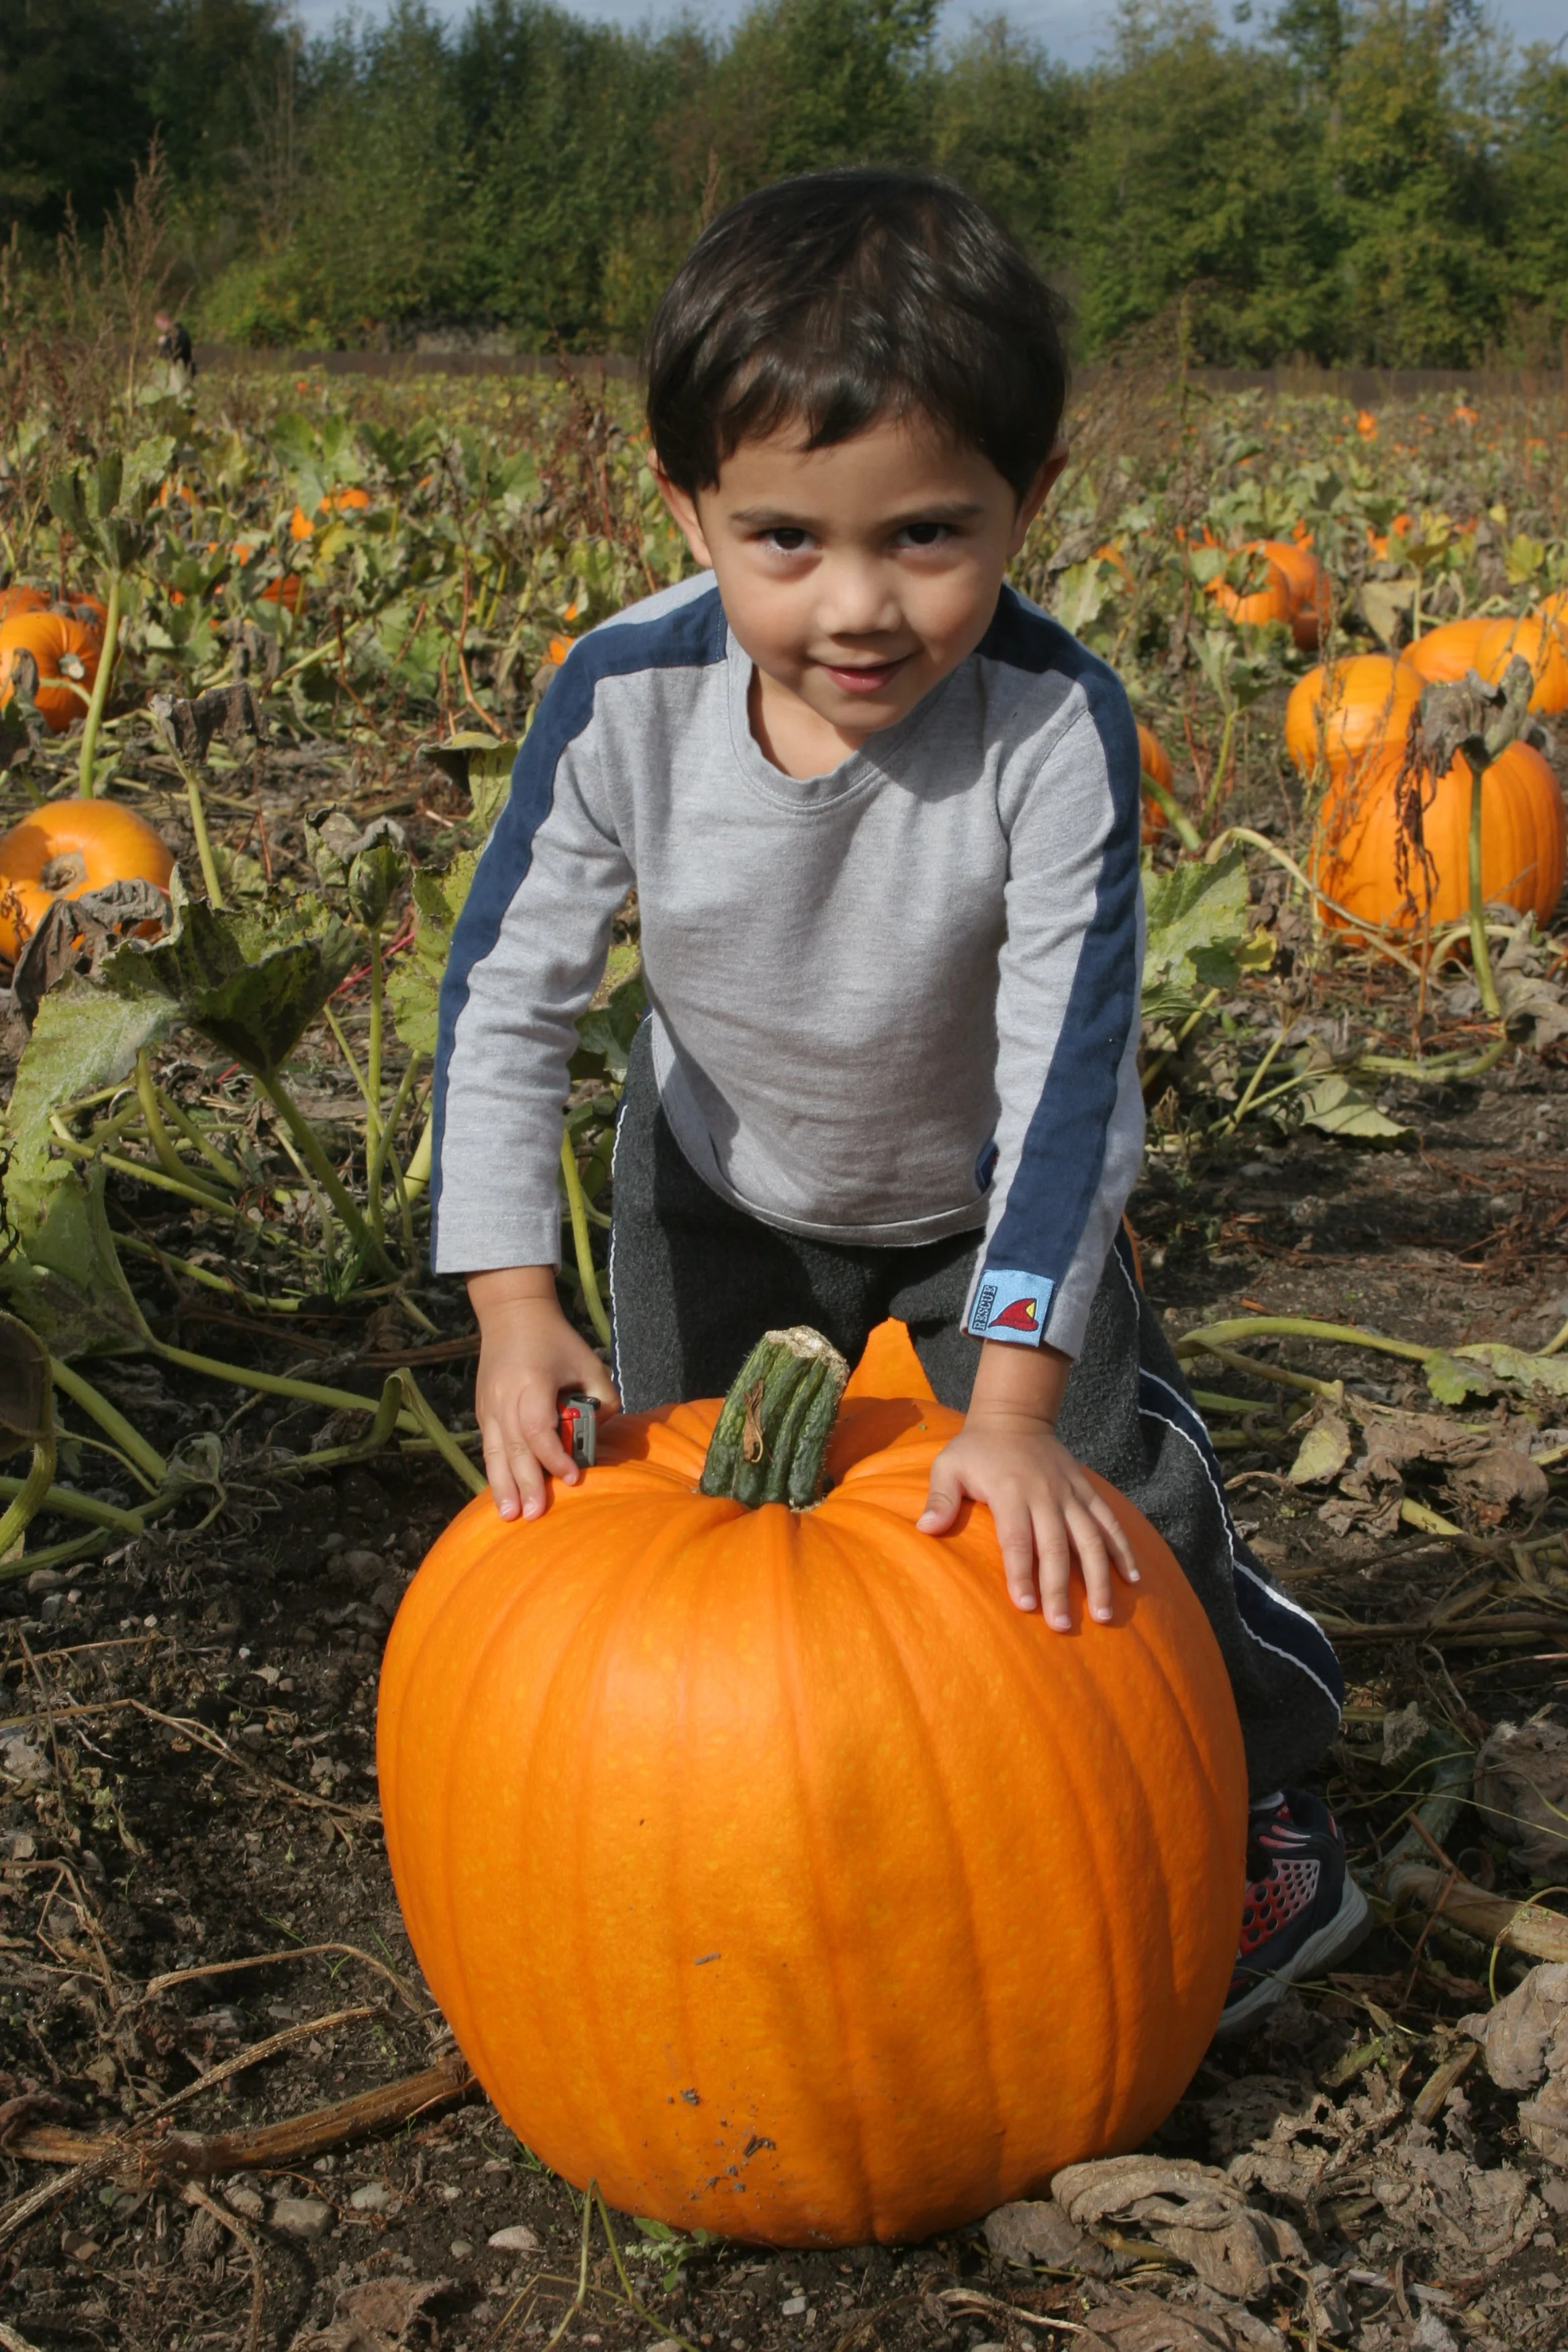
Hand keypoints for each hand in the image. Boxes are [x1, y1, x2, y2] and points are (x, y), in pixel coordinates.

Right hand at [469, 1268, 619, 1522]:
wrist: (512, 1314)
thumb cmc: (556, 1340)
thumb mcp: (589, 1363)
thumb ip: (602, 1399)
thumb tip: (600, 1434)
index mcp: (531, 1383)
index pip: (538, 1429)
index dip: (555, 1457)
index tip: (573, 1477)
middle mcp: (504, 1397)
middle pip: (514, 1447)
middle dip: (525, 1484)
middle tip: (535, 1515)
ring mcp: (489, 1405)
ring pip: (495, 1452)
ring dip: (502, 1485)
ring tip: (508, 1516)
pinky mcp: (483, 1411)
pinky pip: (490, 1446)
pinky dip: (495, 1471)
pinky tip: (501, 1495)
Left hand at [915, 1339, 1137, 1629]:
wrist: (1015, 1416)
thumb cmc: (975, 1449)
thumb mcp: (949, 1466)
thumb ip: (939, 1498)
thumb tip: (925, 1529)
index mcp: (1010, 1491)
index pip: (1017, 1538)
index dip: (1021, 1572)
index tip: (1025, 1605)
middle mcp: (1045, 1494)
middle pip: (1056, 1547)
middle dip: (1060, 1588)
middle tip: (1062, 1625)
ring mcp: (1070, 1493)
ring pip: (1091, 1538)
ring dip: (1099, 1577)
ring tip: (1104, 1614)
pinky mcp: (1086, 1491)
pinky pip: (1109, 1522)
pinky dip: (1123, 1549)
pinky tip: (1132, 1579)